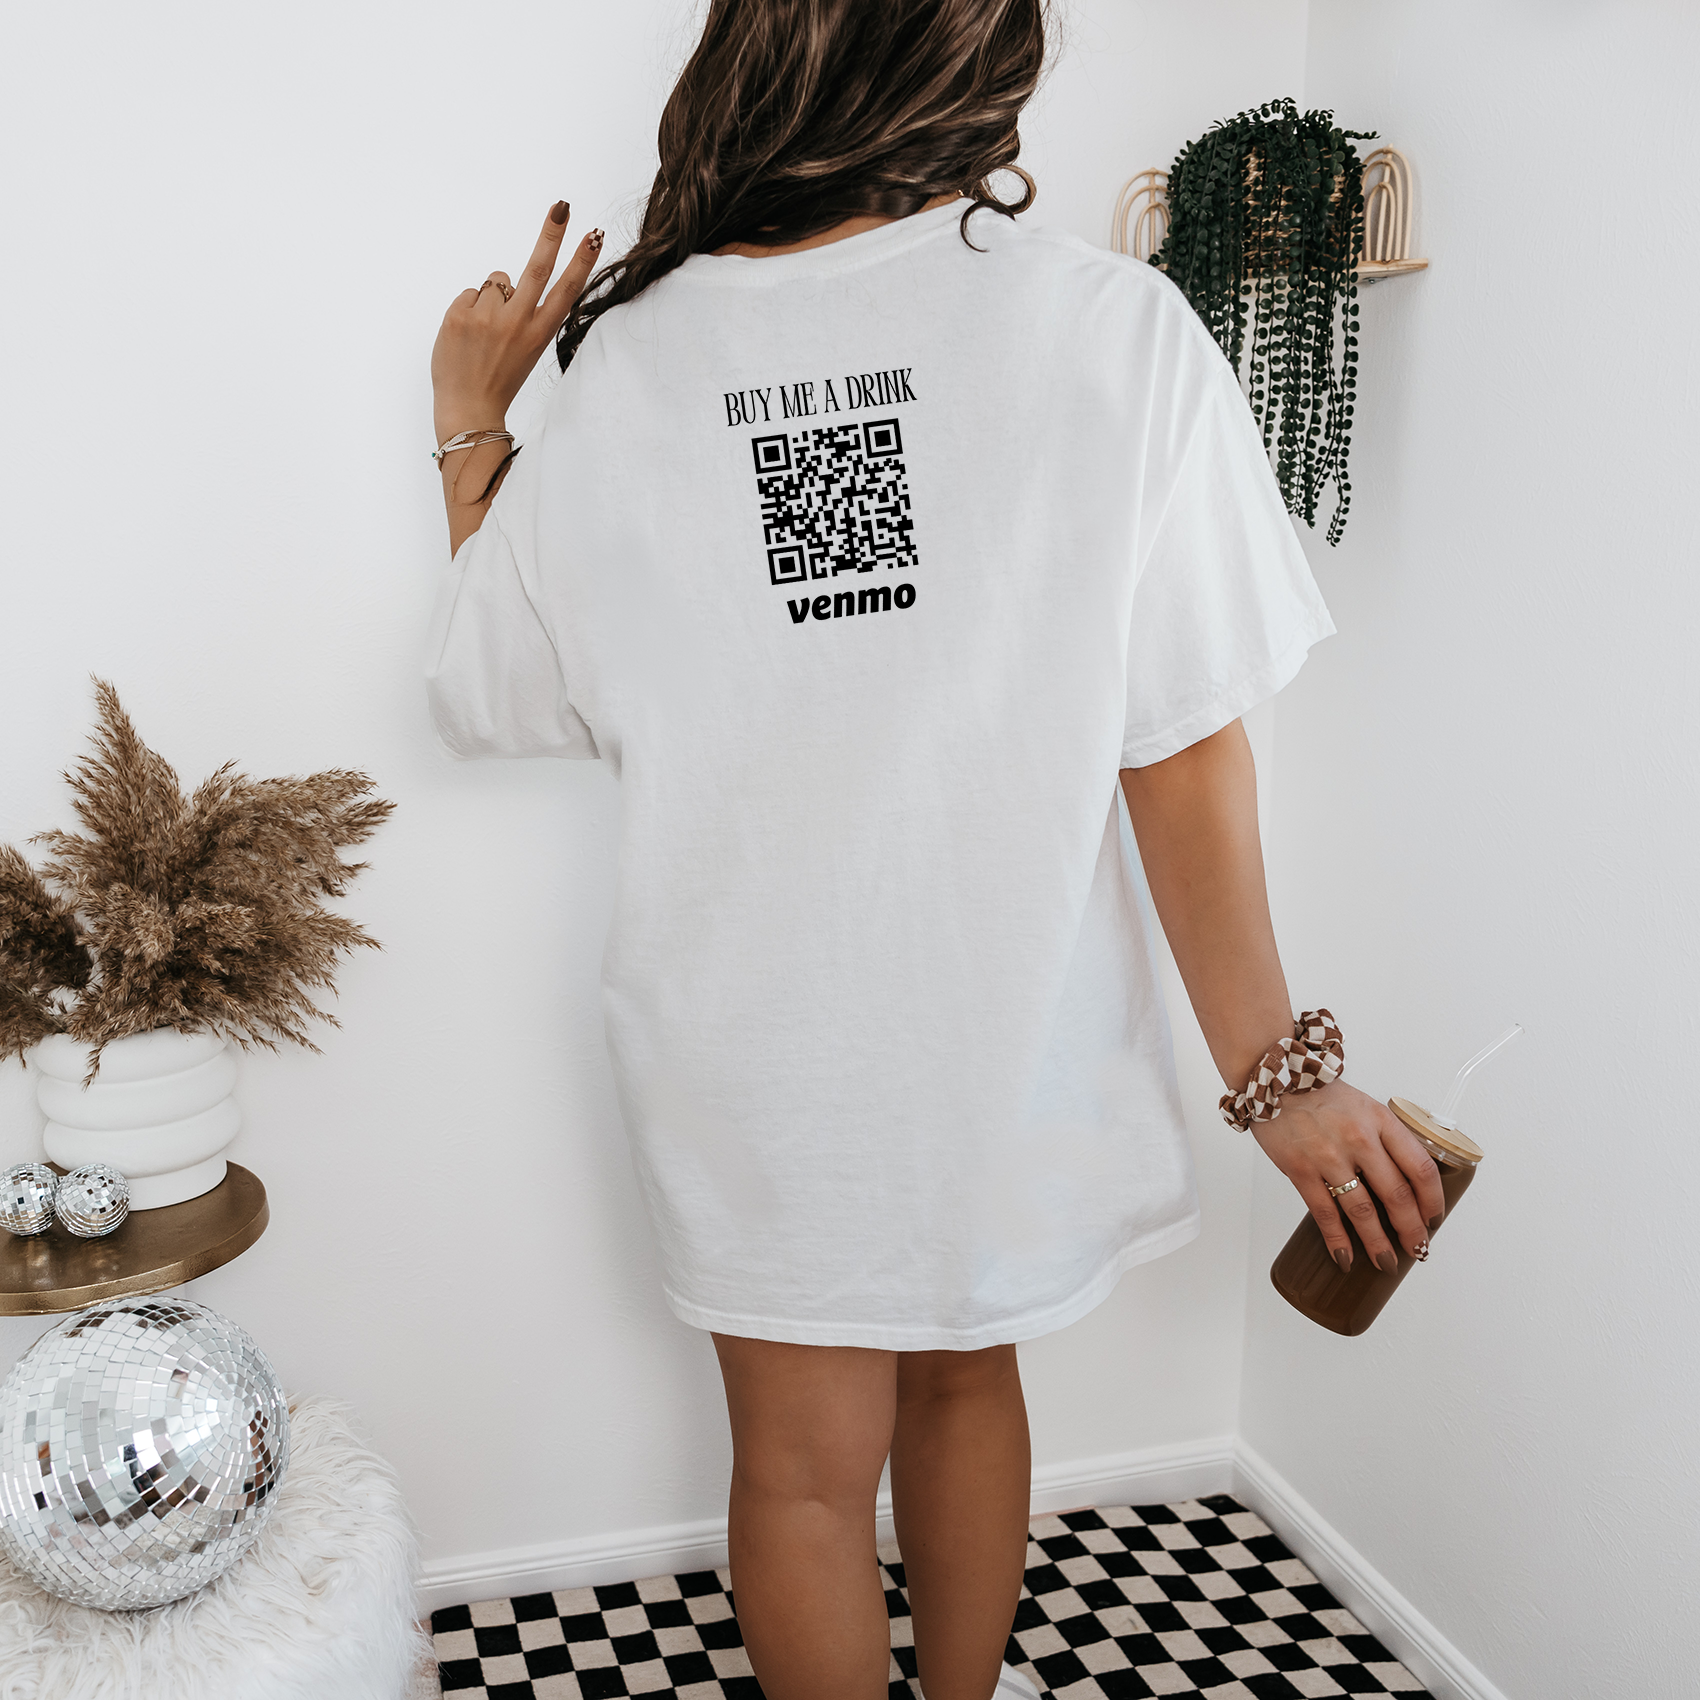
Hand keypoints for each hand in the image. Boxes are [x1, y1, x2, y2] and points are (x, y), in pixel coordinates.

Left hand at [430, 201, 603, 442]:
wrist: (469, 409)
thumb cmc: (498, 379)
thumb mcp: (524, 350)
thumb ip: (522, 314)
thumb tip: (506, 283)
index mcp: (539, 333)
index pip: (566, 290)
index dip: (581, 261)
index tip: (593, 236)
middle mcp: (518, 322)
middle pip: (538, 267)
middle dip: (552, 234)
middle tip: (562, 206)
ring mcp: (488, 317)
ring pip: (495, 282)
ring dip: (491, 299)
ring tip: (485, 332)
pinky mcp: (461, 315)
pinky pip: (469, 293)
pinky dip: (468, 309)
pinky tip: (467, 335)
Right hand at [1252, 1079, 1445, 1271]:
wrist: (1274, 1078)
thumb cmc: (1320, 1093)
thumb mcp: (1364, 1106)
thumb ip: (1385, 1137)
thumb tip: (1404, 1179)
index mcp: (1380, 1121)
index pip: (1420, 1167)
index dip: (1433, 1200)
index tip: (1434, 1218)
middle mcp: (1359, 1139)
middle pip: (1397, 1195)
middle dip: (1411, 1230)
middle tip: (1417, 1249)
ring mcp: (1328, 1156)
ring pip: (1362, 1211)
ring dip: (1378, 1243)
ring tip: (1387, 1261)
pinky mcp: (1300, 1170)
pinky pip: (1324, 1213)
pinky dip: (1338, 1240)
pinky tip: (1346, 1256)